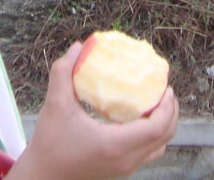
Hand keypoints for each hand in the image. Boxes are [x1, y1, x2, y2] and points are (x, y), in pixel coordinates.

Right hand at [9, 42, 177, 179]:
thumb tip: (78, 47)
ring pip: (158, 147)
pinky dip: (153, 135)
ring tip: (157, 102)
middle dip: (170, 112)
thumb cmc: (49, 143)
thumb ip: (63, 73)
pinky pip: (148, 152)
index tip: (166, 87)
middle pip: (164, 137)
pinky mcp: (121, 170)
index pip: (156, 128)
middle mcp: (125, 160)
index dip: (167, 107)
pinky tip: (140, 118)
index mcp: (114, 145)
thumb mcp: (54, 105)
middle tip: (165, 90)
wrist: (42, 176)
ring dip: (164, 124)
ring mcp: (124, 168)